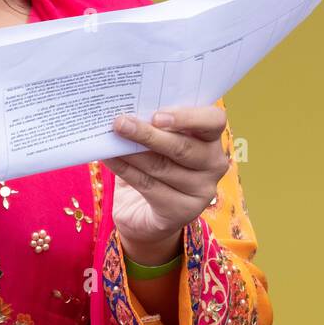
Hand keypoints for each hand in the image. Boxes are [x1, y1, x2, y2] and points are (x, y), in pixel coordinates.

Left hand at [103, 104, 229, 263]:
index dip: (187, 117)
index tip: (157, 116)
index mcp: (211, 138)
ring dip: (132, 152)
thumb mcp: (157, 140)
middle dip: (148, 135)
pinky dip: (125, 169)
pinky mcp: (183, 211)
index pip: (214, 120)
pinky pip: (149, 186)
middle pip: (183, 147)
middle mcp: (214, 164)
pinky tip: (109, 158)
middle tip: (120, 123)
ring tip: (111, 139)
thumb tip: (126, 112)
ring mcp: (202, 190)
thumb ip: (152, 126)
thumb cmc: (154, 163)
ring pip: (162, 167)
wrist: (147, 212)